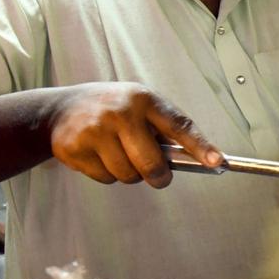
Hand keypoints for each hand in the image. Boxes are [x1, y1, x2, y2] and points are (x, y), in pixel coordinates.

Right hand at [47, 82, 222, 188]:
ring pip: (128, 175)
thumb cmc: (113, 109)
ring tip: (120, 153)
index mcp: (145, 100)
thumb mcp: (141, 106)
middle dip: (159, 176)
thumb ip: (164, 128)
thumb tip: (197, 159)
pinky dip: (108, 174)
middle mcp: (121, 113)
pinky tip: (100, 155)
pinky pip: (105, 178)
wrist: (61, 108)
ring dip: (130, 174)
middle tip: (159, 176)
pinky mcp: (75, 148)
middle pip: (152, 164)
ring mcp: (95, 130)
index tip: (217, 162)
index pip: (179, 125)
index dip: (200, 146)